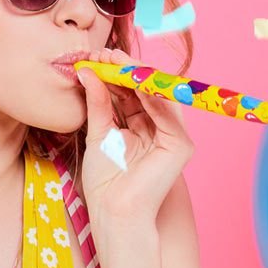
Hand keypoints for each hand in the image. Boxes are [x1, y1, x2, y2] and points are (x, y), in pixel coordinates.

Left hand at [74, 46, 193, 228]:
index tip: (94, 59)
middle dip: (124, 71)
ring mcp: (172, 135)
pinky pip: (166, 112)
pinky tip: (133, 80)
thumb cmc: (106, 183)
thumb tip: (87, 73)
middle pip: (144, 91)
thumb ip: (97, 104)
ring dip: (136, 77)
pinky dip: (151, 94)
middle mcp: (158, 128)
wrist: (115, 213)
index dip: (114, 74)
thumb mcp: (98, 134)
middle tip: (102, 54)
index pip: (129, 92)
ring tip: (115, 61)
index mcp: (140, 127)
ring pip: (156, 96)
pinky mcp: (180, 144)